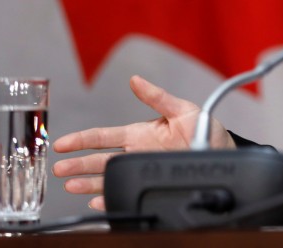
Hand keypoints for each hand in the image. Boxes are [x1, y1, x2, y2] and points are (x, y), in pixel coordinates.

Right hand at [51, 75, 233, 210]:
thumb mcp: (183, 108)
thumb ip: (157, 97)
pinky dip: (110, 199)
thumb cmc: (204, 128)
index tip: (62, 143)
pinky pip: (126, 194)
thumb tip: (136, 80)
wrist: (223, 152)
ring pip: (108, 179)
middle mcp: (137, 153)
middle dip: (78, 164)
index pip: (104, 137)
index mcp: (140, 134)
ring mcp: (143, 170)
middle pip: (100, 161)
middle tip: (59, 169)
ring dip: (88, 183)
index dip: (82, 139)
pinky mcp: (152, 183)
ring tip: (70, 186)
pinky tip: (98, 201)